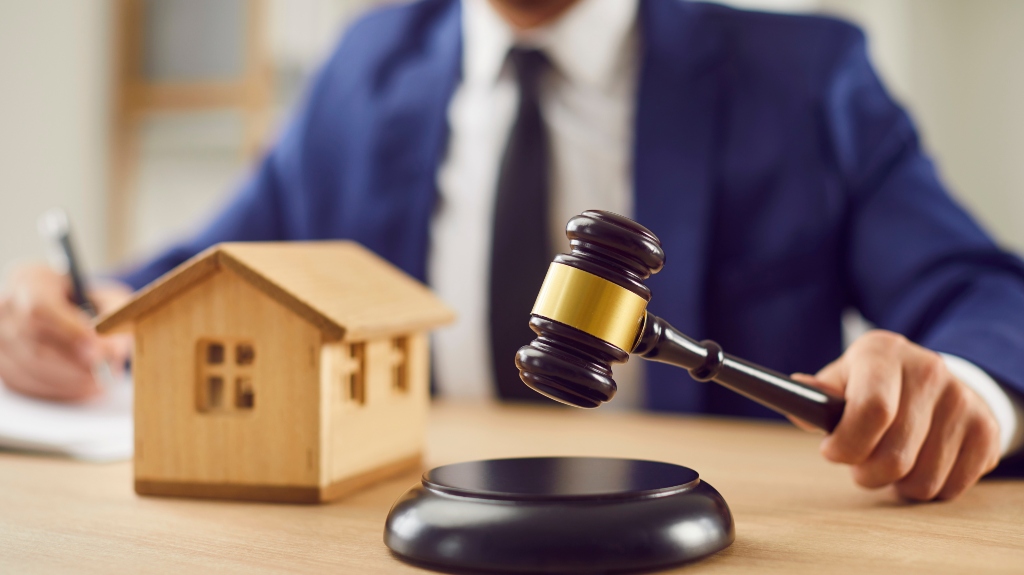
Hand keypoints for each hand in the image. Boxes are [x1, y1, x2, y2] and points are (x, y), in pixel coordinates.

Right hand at [0, 264, 132, 400]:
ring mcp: (0, 337)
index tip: (100, 348)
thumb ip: (117, 320)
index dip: (70, 331)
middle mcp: (7, 307)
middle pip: (33, 342)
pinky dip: (59, 390)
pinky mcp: (3, 363)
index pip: (40, 308)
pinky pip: (27, 383)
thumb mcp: (110, 300)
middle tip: (106, 370)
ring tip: (102, 380)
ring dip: (70, 380)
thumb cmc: (91, 304)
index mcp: (32, 280)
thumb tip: (112, 351)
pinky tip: (84, 386)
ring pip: (29, 367)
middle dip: (74, 362)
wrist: (69, 312)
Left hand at [792, 330, 1000, 500]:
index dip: (847, 444)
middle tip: (858, 466)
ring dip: (896, 485)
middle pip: (895, 454)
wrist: (934, 380)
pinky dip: (927, 489)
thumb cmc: (873, 385)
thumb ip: (816, 397)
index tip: (831, 452)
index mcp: (883, 352)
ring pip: (922, 479)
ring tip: (887, 465)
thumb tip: (795, 396)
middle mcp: (928, 369)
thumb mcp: (842, 379)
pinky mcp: (985, 430)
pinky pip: (950, 487)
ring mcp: (962, 399)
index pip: (871, 410)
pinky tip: (917, 466)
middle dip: (866, 472)